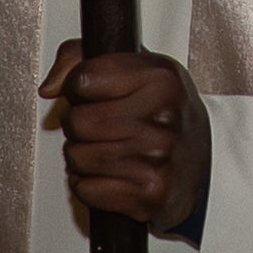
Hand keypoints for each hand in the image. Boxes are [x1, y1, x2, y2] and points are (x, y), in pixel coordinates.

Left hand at [44, 40, 209, 235]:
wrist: (202, 163)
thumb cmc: (165, 114)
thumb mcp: (136, 69)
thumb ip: (82, 59)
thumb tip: (50, 86)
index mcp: (160, 78)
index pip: (83, 79)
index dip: (77, 88)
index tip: (90, 94)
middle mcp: (162, 116)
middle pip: (77, 121)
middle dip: (78, 126)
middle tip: (100, 127)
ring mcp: (157, 157)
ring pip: (77, 157)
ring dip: (82, 158)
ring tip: (107, 150)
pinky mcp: (149, 194)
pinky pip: (86, 189)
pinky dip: (90, 186)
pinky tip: (112, 175)